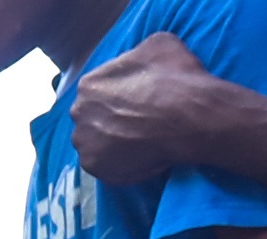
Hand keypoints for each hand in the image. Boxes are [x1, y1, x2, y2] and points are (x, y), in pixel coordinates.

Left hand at [73, 31, 225, 184]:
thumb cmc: (176, 78)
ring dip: (112, 140)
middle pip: (93, 116)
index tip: (137, 99)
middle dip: (110, 118)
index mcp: (88, 84)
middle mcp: (78, 113)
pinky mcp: (94, 167)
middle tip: (137, 121)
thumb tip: (135, 59)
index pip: (99, 89)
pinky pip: (104, 164)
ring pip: (95, 141)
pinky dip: (119, 162)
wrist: (189, 117)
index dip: (119, 94)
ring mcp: (84, 143)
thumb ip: (137, 53)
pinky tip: (139, 155)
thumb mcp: (159, 44)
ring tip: (139, 139)